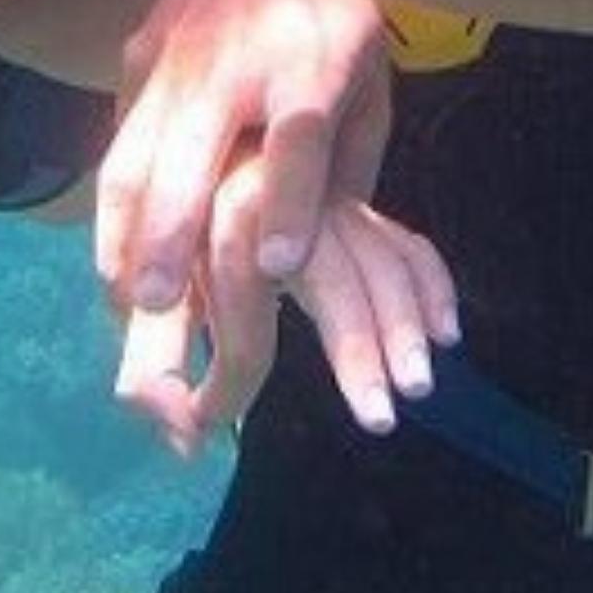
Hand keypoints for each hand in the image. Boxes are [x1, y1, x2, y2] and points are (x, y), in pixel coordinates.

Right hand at [98, 0, 393, 316]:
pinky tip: (115, 250)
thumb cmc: (335, 20)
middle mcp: (239, 58)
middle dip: (172, 228)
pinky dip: (114, 198)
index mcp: (313, 62)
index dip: (289, 202)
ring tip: (122, 294)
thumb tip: (321, 252)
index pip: (300, 136)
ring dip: (124, 225)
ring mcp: (178, 52)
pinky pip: (121, 133)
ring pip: (137, 147)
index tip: (278, 268)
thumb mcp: (368, 82)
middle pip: (195, 147)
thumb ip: (347, 164)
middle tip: (156, 305)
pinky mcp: (140, 50)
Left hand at [116, 161, 458, 456]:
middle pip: (330, 272)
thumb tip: (183, 437)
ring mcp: (326, 205)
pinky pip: (403, 243)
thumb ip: (153, 361)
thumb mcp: (147, 295)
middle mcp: (284, 205)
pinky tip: (445, 333)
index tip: (208, 422)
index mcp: (223, 222)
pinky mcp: (354, 211)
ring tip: (416, 386)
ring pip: (379, 259)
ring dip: (403, 323)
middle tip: (377, 417)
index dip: (226, 383)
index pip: (240, 317)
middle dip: (357, 345)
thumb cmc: (169, 239)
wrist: (195, 155)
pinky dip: (431, 284)